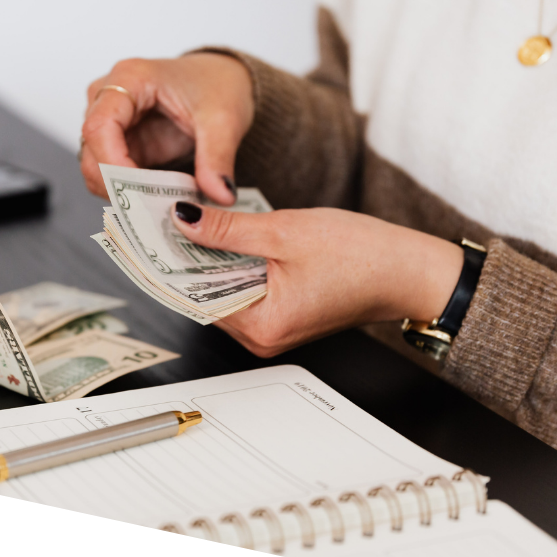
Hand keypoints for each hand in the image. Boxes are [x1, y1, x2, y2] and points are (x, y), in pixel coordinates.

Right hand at [80, 53, 253, 204]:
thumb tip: (220, 194)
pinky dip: (129, 193)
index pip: (100, 126)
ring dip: (122, 192)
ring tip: (159, 205)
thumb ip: (218, 158)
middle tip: (152, 209)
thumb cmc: (216, 84)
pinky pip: (111, 175)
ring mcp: (111, 122)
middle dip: (117, 186)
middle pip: (91, 151)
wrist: (223, 80)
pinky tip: (155, 200)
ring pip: (96, 168)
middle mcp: (110, 98)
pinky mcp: (120, 144)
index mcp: (130, 78)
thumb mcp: (224, 120)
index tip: (138, 192)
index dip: (112, 164)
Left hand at [170, 202, 463, 356]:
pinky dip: (232, 264)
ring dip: (209, 258)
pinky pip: (244, 289)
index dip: (168, 262)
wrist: (410, 270)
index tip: (146, 235)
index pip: (193, 296)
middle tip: (164, 219)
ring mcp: (273, 328)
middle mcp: (262, 337)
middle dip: (186, 257)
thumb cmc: (363, 256)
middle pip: (205, 295)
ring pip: (223, 290)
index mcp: (262, 326)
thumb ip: (227, 229)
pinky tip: (225, 236)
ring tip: (192, 221)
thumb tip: (184, 221)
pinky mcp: (283, 314)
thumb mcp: (284, 232)